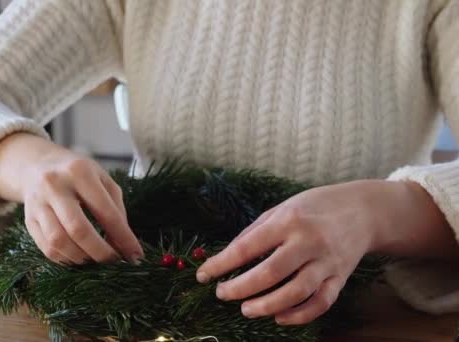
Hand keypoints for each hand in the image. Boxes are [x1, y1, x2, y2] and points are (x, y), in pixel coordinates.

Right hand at [0, 133, 142, 264]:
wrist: (37, 165)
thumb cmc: (78, 175)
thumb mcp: (102, 180)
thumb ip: (116, 209)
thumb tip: (125, 245)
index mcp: (80, 172)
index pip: (106, 211)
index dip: (123, 238)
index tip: (135, 255)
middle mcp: (55, 185)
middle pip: (78, 229)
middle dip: (100, 252)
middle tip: (114, 261)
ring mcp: (38, 203)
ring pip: (58, 242)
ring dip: (81, 258)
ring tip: (96, 260)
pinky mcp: (28, 219)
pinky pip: (46, 248)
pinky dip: (66, 259)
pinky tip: (79, 258)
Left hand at [195, 179, 453, 324]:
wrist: (363, 211)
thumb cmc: (314, 207)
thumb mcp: (281, 208)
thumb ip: (255, 232)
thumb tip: (227, 257)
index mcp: (288, 220)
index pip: (248, 247)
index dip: (221, 264)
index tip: (203, 275)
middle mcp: (309, 241)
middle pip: (270, 273)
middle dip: (241, 288)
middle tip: (223, 294)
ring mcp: (327, 262)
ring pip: (296, 292)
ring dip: (267, 306)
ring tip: (246, 309)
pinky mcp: (341, 278)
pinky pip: (321, 303)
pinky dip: (299, 315)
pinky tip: (279, 317)